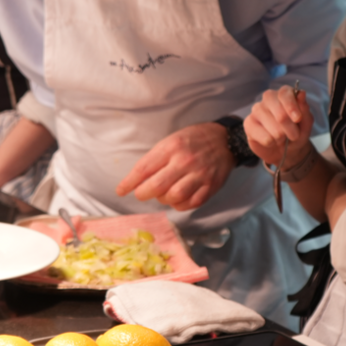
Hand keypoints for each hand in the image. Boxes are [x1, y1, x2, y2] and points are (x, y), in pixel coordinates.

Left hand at [115, 122, 233, 210]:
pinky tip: (178, 198)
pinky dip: (179, 205)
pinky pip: (190, 204)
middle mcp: (185, 161)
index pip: (144, 168)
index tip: (121, 191)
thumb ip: (155, 159)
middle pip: (157, 186)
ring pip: (173, 197)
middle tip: (142, 193)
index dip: (129, 183)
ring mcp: (199, 175)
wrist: (224, 140)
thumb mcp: (171, 141)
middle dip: (143, 194)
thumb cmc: (193, 140)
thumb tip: (136, 180)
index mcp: (171, 147)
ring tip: (164, 193)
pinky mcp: (210, 187)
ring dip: (163, 199)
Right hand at [243, 86, 312, 167]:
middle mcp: (268, 98)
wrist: (286, 150)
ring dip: (282, 137)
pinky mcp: (248, 123)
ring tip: (281, 137)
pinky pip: (264, 137)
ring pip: (273, 128)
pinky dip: (272, 143)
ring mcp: (256, 110)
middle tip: (294, 135)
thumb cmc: (297, 132)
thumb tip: (301, 93)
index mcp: (283, 94)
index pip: (284, 93)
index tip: (298, 119)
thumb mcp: (306, 123)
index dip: (292, 107)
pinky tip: (270, 140)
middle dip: (290, 129)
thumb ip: (304, 109)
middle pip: (280, 114)